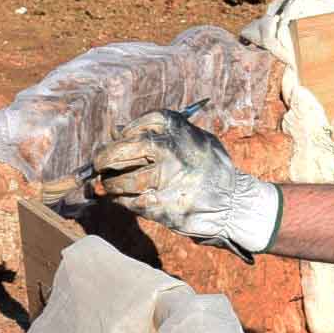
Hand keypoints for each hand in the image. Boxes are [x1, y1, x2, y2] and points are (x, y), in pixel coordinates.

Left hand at [90, 109, 281, 256]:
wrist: (234, 203)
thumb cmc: (208, 168)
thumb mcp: (192, 139)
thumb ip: (159, 133)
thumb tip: (117, 130)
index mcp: (174, 127)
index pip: (132, 128)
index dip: (120, 138)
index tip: (118, 144)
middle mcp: (167, 149)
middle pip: (119, 151)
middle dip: (103, 159)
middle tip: (99, 165)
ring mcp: (164, 178)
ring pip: (119, 180)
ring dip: (110, 184)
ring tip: (110, 185)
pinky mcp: (161, 205)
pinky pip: (128, 202)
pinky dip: (121, 201)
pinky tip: (124, 199)